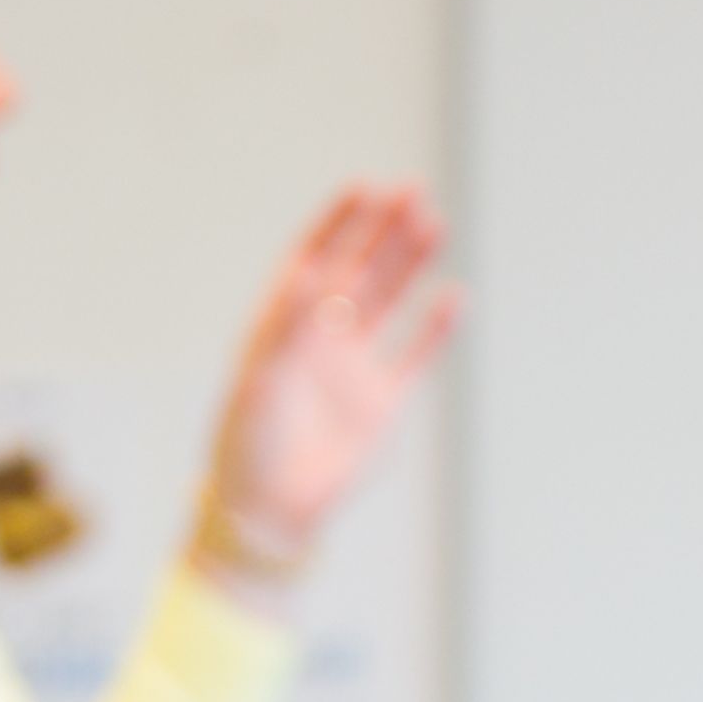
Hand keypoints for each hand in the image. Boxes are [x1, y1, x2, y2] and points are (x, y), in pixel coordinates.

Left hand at [193, 184, 461, 593]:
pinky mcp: (382, 404)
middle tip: (412, 192)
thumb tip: (313, 270)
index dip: (337, 224)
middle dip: (383, 232)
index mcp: (281, 327)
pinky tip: (454, 294)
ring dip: (409, 264)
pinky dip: (435, 327)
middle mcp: (320, 339)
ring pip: (388, 302)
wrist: (269, 513)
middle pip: (357, 271)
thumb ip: (288, 325)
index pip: (312, 259)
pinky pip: (414, 355)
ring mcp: (353, 369)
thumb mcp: (259, 381)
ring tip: (435, 224)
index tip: (363, 188)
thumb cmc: (247, 447)